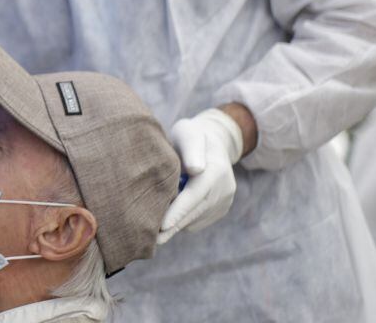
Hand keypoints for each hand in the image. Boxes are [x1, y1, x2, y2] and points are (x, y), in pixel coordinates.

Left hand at [157, 108, 243, 244]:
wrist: (212, 143)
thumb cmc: (191, 137)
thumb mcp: (189, 134)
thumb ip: (191, 149)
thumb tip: (196, 169)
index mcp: (216, 171)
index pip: (194, 196)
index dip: (178, 212)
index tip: (162, 226)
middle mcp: (225, 189)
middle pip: (195, 213)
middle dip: (173, 227)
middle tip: (151, 240)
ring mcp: (225, 201)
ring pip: (195, 221)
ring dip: (176, 224)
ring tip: (154, 223)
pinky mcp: (221, 209)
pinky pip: (198, 222)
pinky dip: (183, 221)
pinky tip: (169, 214)